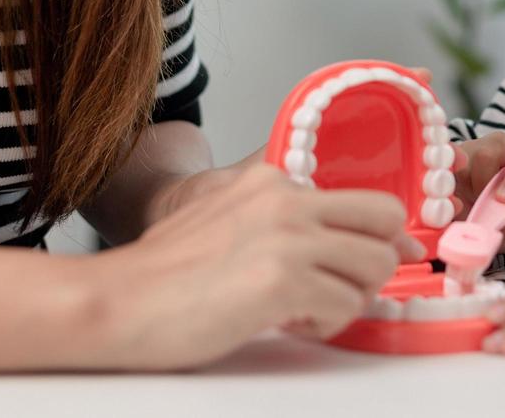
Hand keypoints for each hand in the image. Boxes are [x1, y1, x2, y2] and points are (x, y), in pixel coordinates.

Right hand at [80, 163, 424, 370]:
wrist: (117, 301)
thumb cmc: (169, 275)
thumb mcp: (233, 221)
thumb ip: (290, 223)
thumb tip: (363, 243)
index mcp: (273, 180)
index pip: (363, 197)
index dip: (379, 237)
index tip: (376, 261)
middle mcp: (286, 199)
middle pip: (387, 221)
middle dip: (375, 262)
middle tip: (340, 288)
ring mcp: (286, 237)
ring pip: (375, 267)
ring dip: (347, 298)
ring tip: (302, 309)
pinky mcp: (282, 280)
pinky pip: (346, 306)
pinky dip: (325, 324)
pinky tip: (286, 321)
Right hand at [453, 130, 504, 250]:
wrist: (488, 216)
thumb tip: (496, 220)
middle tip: (504, 201)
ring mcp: (498, 143)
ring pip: (488, 155)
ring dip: (481, 188)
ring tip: (478, 206)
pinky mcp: (468, 148)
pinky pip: (458, 160)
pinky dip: (456, 183)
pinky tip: (458, 200)